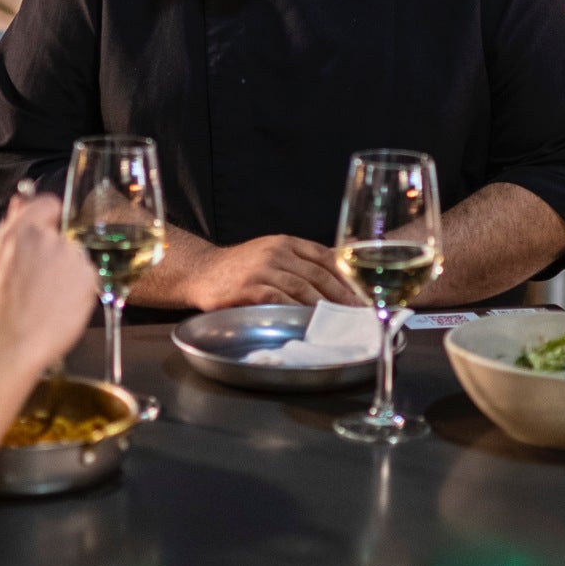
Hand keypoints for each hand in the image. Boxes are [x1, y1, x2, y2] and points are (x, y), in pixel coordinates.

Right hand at [0, 193, 98, 370]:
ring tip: (47, 295)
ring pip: (74, 257)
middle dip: (54, 251)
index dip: (47, 219)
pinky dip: (77, 288)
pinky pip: (85, 276)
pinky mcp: (89, 277)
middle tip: (39, 278)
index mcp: (25, 231)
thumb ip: (10, 226)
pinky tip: (60, 303)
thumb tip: (19, 202)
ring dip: (66, 270)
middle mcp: (52, 239)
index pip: (48, 204)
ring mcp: (73, 258)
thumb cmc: (1, 306)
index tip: (44, 233)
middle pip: (62, 236)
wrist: (16, 341)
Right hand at [187, 235, 358, 309]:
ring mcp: (262, 269)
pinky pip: (280, 300)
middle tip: (357, 313)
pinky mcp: (248, 288)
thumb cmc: (241, 268)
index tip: (362, 293)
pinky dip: (297, 312)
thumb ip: (299, 262)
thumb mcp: (271, 254)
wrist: (202, 272)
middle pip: (319, 274)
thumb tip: (338, 276)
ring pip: (303, 288)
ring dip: (325, 306)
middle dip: (342, 295)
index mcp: (286, 242)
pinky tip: (309, 323)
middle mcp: (276, 252)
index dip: (346, 276)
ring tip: (340, 321)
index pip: (325, 256)